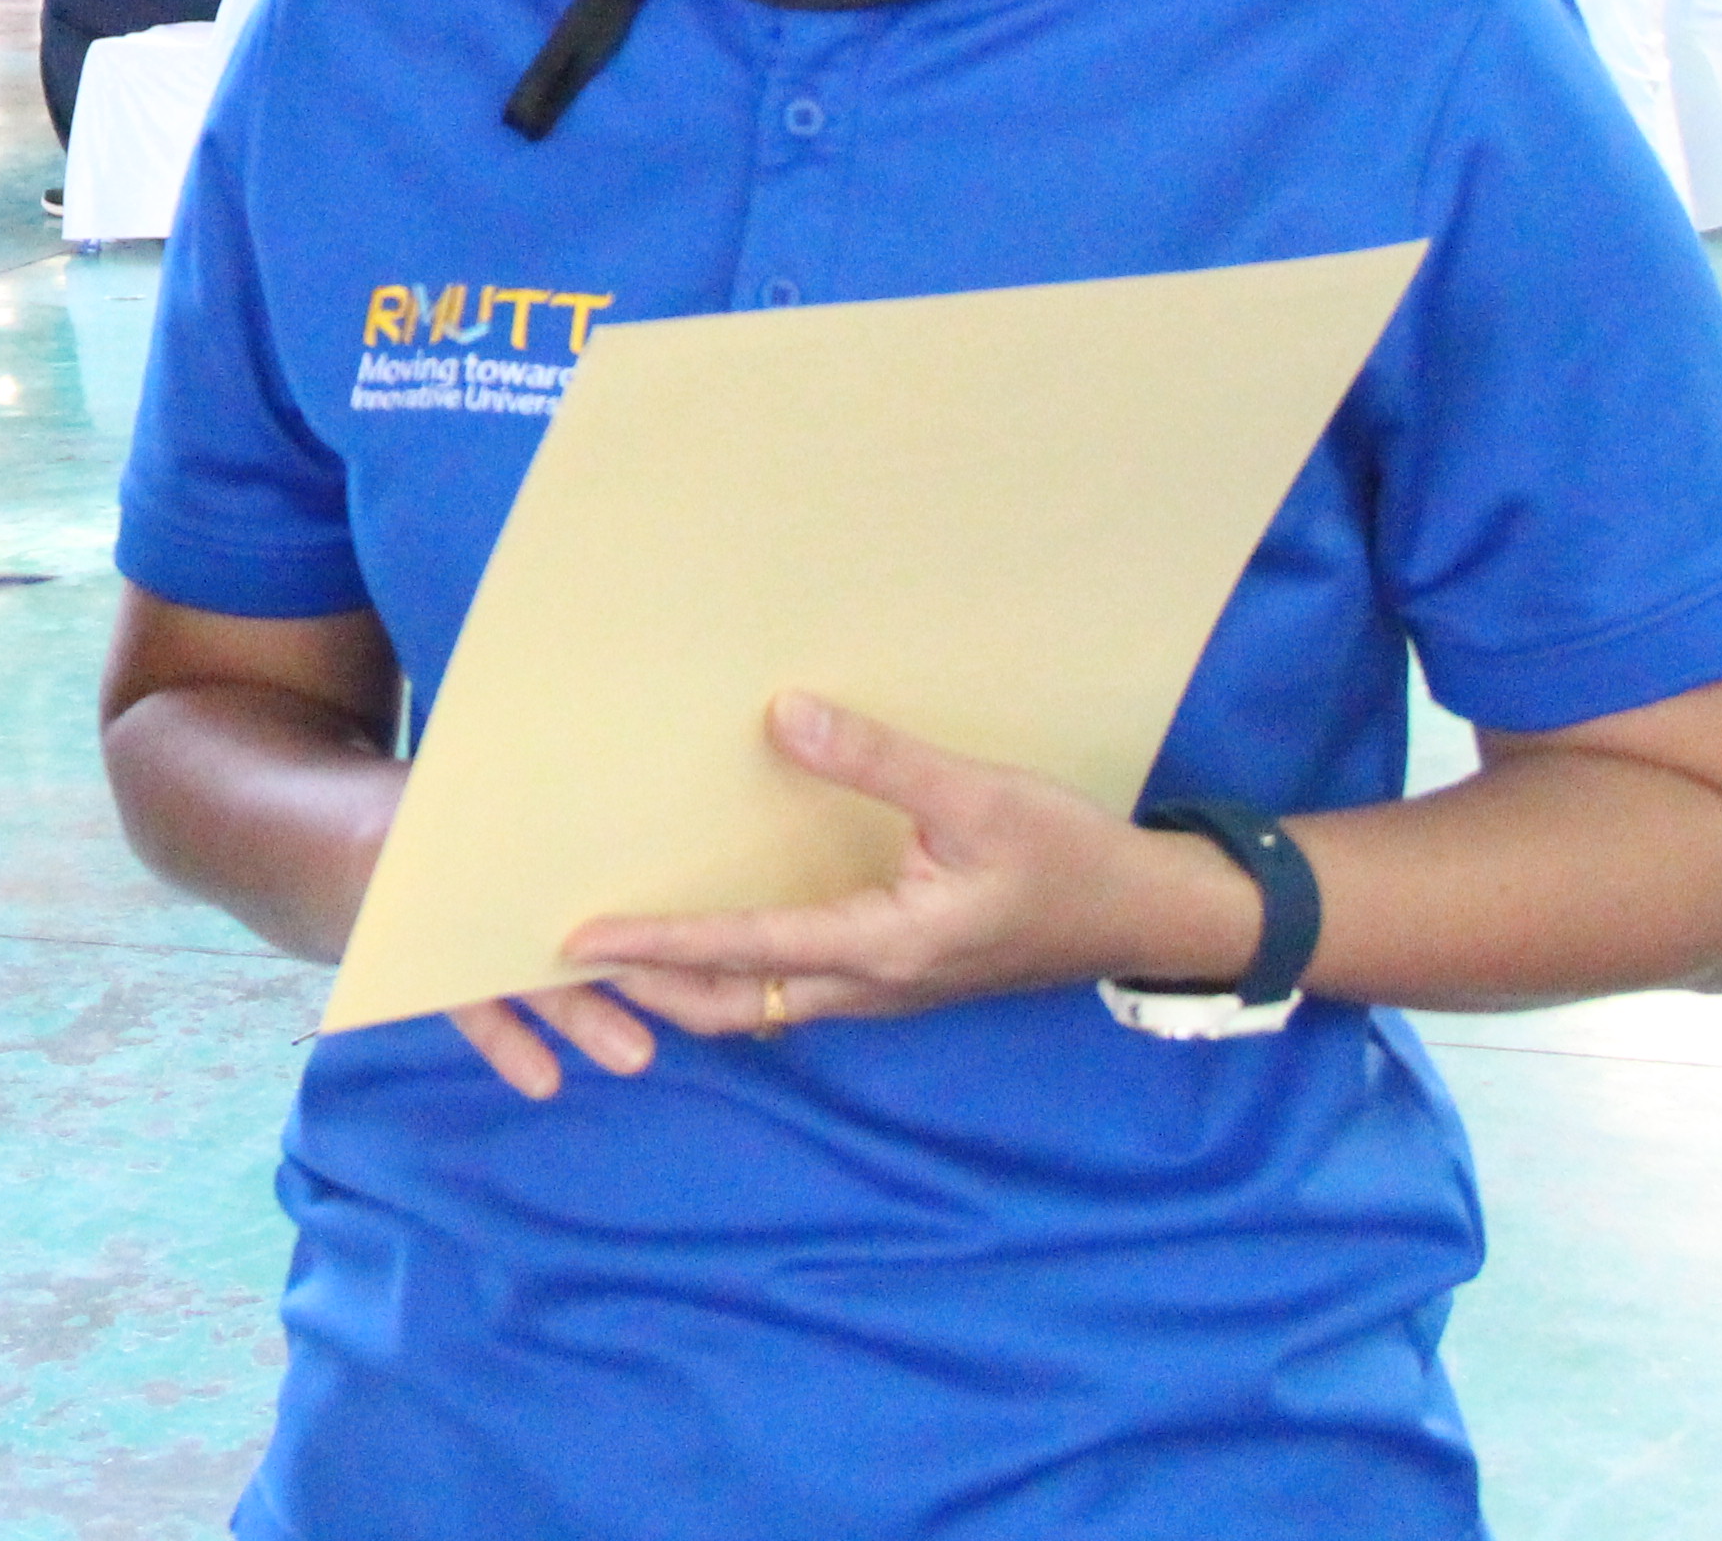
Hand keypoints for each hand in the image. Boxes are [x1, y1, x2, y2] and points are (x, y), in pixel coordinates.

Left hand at [540, 696, 1256, 1049]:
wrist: (1151, 915)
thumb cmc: (1070, 859)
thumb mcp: (978, 797)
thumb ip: (879, 761)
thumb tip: (784, 716)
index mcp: (881, 948)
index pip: (741, 952)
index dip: (654, 948)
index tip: (577, 942)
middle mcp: (870, 984)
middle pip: (732, 1004)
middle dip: (649, 991)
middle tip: (571, 963)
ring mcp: (885, 986)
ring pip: (762, 1002)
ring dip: (690, 985)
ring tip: (622, 951)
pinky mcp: (899, 971)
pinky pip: (796, 983)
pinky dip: (739, 968)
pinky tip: (716, 926)